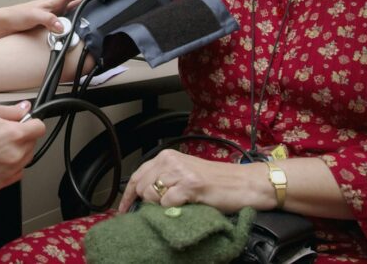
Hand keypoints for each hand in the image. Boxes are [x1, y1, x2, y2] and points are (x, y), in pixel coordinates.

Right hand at [0, 101, 45, 189]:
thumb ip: (11, 111)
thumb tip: (24, 108)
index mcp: (15, 135)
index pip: (39, 128)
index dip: (32, 123)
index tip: (26, 123)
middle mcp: (15, 154)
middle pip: (32, 143)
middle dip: (23, 137)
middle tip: (4, 133)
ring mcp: (9, 170)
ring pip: (26, 158)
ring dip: (17, 151)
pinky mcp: (1, 182)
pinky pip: (16, 173)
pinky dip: (10, 166)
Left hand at [5, 0, 102, 33]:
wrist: (8, 21)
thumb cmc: (18, 15)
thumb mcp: (34, 17)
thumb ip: (48, 20)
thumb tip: (62, 26)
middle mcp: (57, 2)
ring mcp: (56, 10)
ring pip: (76, 1)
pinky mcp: (54, 17)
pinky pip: (72, 12)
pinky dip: (81, 10)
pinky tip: (84, 14)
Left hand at [118, 149, 271, 213]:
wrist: (244, 183)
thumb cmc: (216, 182)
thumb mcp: (185, 174)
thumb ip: (165, 179)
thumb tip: (143, 196)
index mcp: (167, 156)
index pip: (137, 175)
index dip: (128, 195)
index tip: (123, 209)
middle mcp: (171, 160)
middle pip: (142, 187)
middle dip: (148, 203)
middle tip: (164, 209)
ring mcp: (180, 172)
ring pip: (152, 195)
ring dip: (161, 206)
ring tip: (179, 205)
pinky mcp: (190, 185)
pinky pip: (168, 202)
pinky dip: (173, 209)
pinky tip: (186, 206)